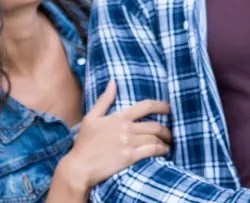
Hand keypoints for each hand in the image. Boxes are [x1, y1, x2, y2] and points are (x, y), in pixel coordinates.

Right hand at [56, 81, 171, 190]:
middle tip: (170, 132)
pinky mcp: (130, 157)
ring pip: (155, 138)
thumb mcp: (91, 118)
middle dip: (166, 129)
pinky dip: (161, 150)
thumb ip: (104, 100)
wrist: (79, 167)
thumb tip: (113, 82)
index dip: (161, 106)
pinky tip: (164, 151)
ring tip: (168, 144)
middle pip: (154, 125)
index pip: (146, 106)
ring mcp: (129, 143)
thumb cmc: (84, 143)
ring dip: (164, 141)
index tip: (170, 109)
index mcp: (119, 117)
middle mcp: (126, 128)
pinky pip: (151, 150)